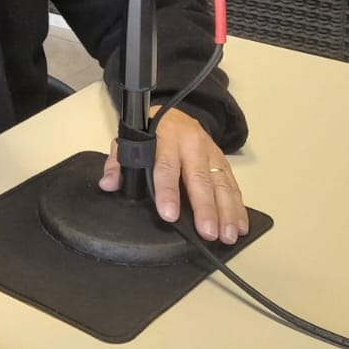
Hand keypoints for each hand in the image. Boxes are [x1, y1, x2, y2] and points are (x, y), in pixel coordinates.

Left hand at [99, 110, 248, 243]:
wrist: (176, 113)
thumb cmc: (153, 132)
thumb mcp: (129, 140)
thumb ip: (118, 162)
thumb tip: (109, 183)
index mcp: (166, 137)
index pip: (166, 167)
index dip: (167, 192)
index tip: (169, 214)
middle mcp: (192, 144)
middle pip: (199, 179)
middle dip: (204, 208)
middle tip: (206, 232)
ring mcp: (210, 153)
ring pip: (221, 184)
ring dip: (226, 211)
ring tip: (227, 234)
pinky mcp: (222, 162)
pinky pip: (232, 184)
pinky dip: (238, 206)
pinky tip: (240, 224)